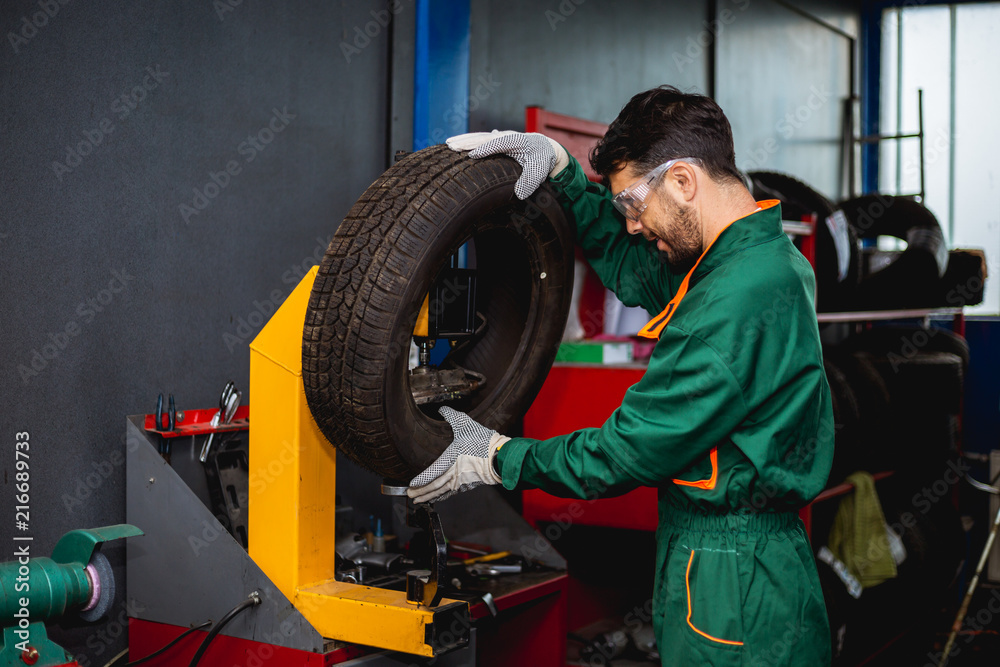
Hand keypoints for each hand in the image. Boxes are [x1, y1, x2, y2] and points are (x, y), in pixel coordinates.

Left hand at [407, 406, 509, 503]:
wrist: (502, 456)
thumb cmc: (485, 442)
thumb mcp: (466, 424)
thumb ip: (452, 416)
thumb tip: (442, 409)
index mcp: (452, 458)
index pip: (433, 471)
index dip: (422, 479)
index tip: (412, 484)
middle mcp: (455, 472)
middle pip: (435, 485)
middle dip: (421, 492)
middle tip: (409, 495)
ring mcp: (462, 480)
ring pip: (442, 491)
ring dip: (429, 496)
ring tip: (418, 500)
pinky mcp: (468, 484)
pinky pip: (451, 492)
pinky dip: (442, 496)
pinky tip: (437, 498)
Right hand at [446, 130, 569, 199]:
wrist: (545, 148)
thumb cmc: (542, 160)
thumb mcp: (540, 172)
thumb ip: (530, 182)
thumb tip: (519, 194)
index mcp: (518, 141)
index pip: (499, 144)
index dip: (485, 149)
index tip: (472, 156)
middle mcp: (507, 136)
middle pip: (484, 137)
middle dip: (469, 141)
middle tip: (452, 146)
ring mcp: (500, 137)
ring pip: (480, 137)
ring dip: (465, 140)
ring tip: (449, 144)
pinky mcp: (496, 140)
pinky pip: (480, 140)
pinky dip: (469, 141)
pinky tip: (457, 145)